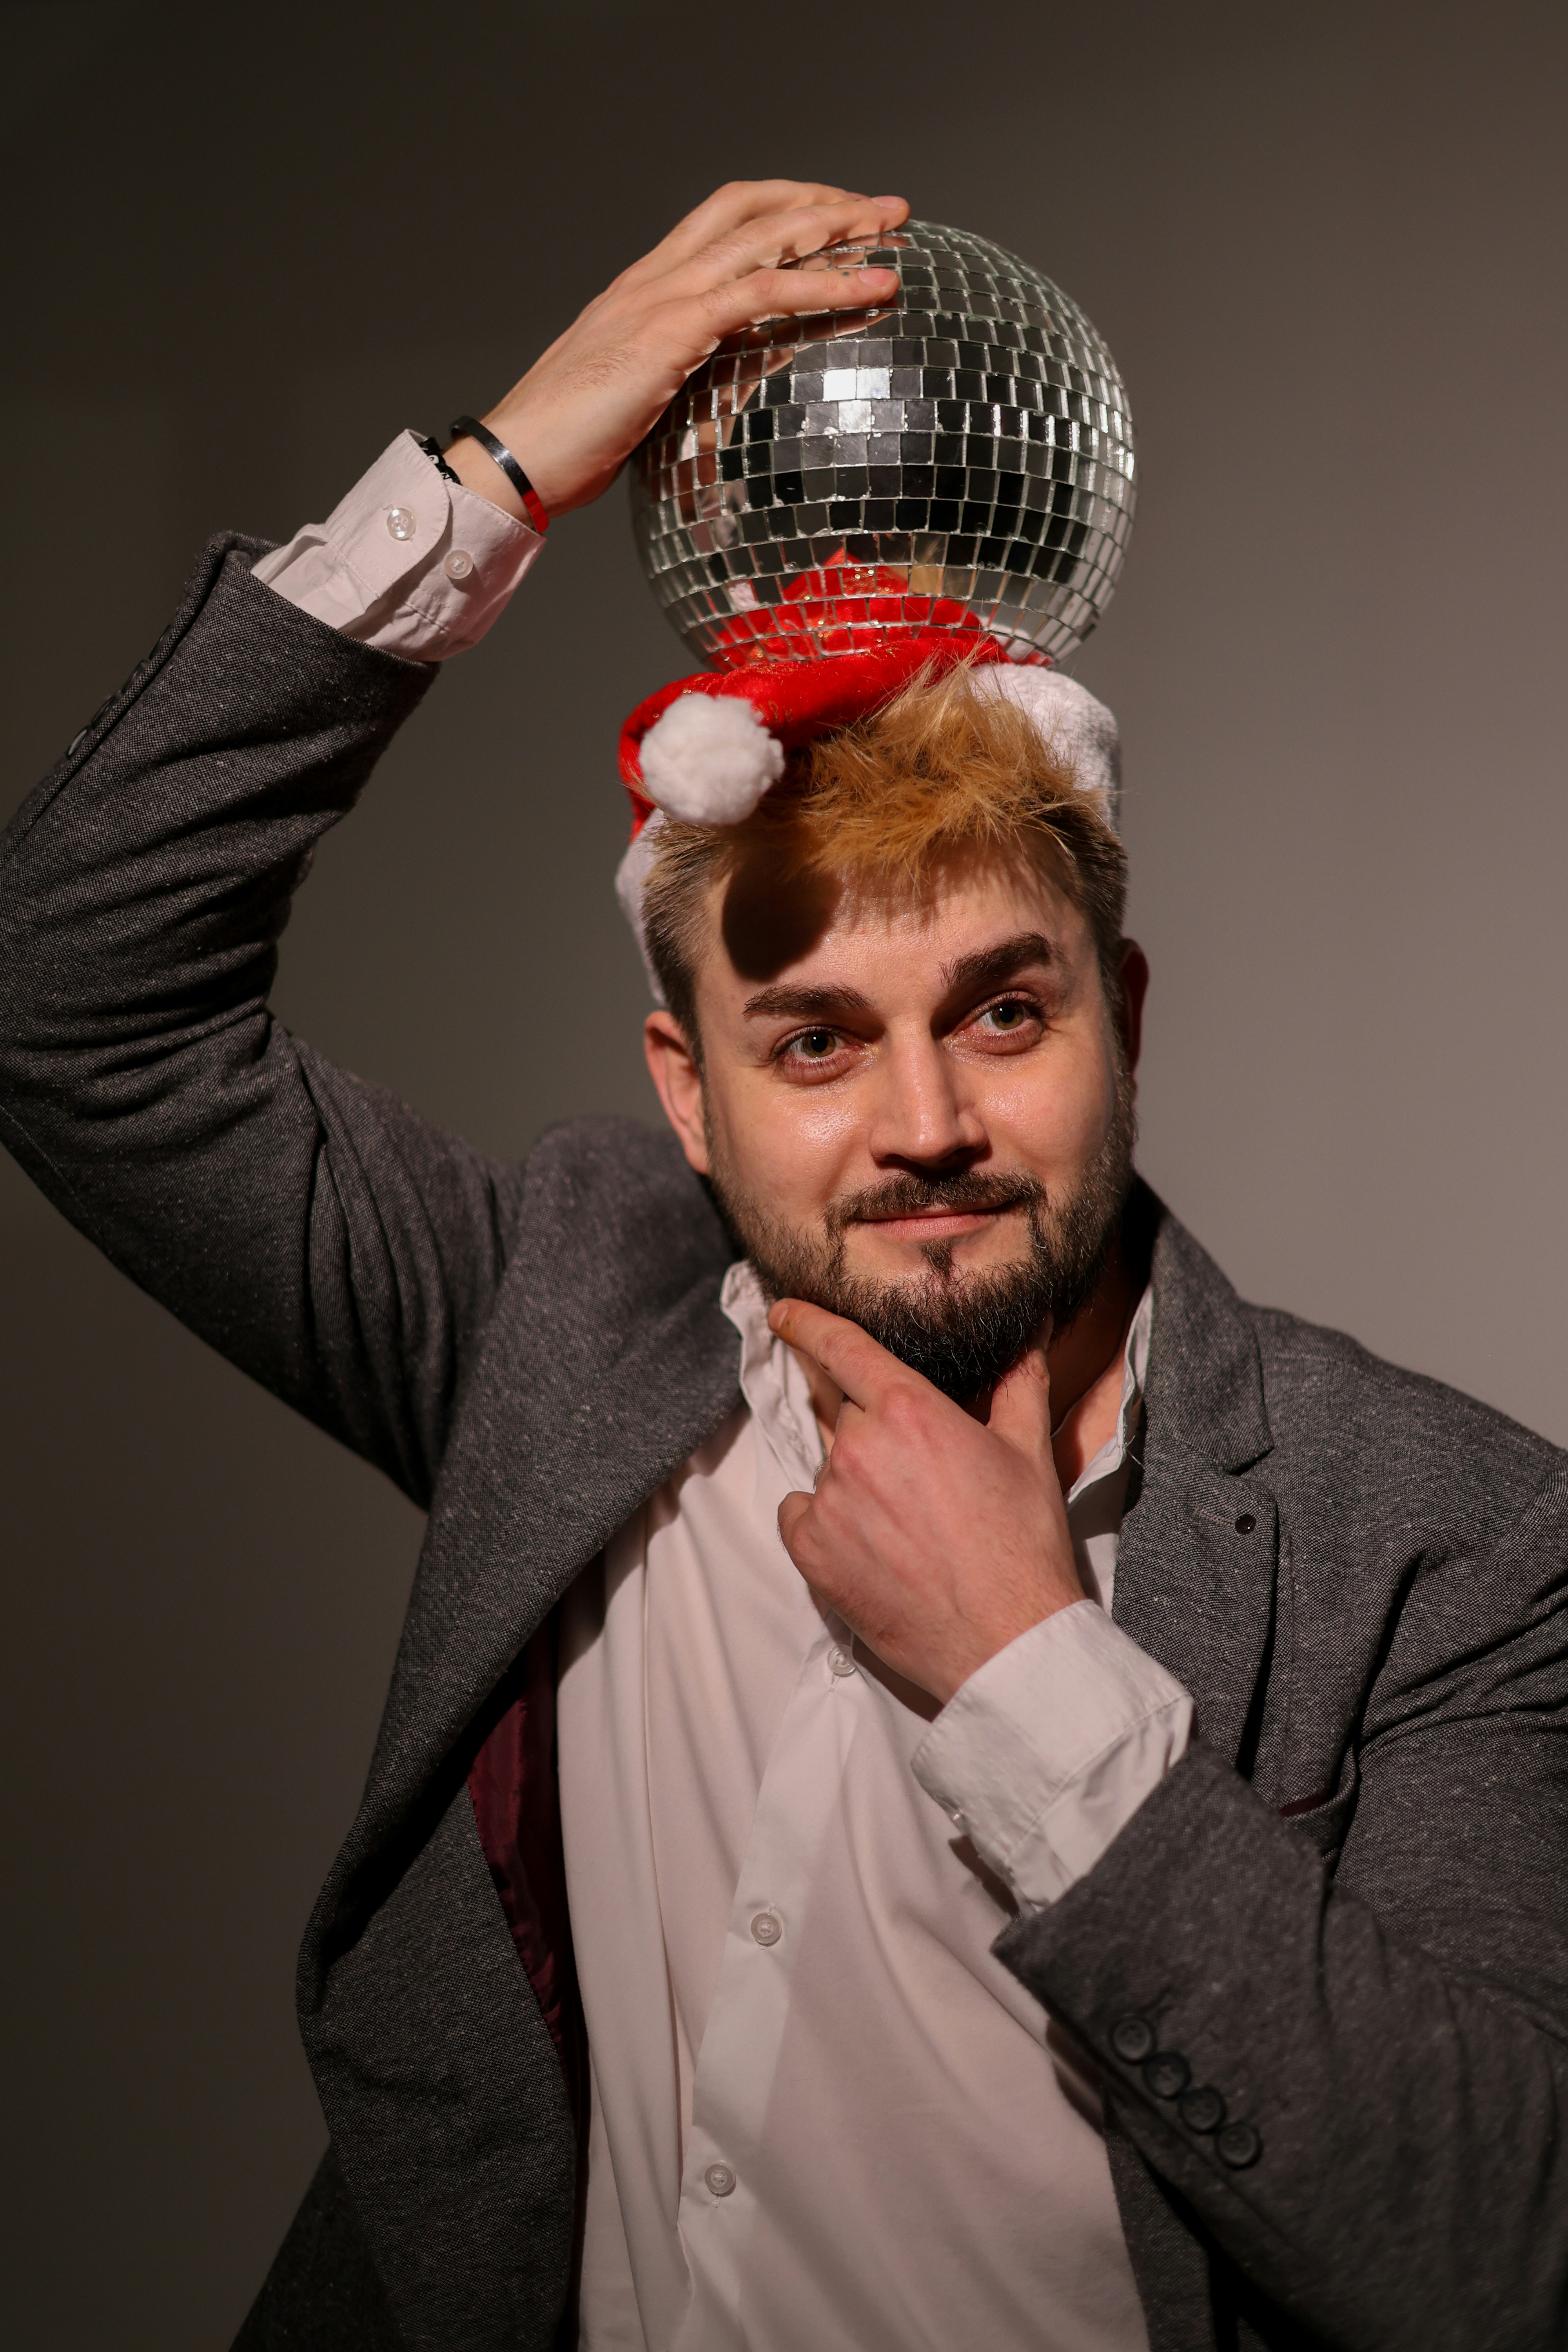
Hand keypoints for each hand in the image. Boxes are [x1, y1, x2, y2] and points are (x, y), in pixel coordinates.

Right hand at [448, 181, 907, 519]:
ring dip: (836, 226)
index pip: (724, 223)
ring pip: (765, 234)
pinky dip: (824, 282)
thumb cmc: (569, 446)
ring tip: (892, 232)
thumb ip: (698, 387)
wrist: (517, 460)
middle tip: (883, 209)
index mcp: (645, 289)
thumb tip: (748, 394)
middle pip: (751, 207)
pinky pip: (763, 291)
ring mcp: (663, 297)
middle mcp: (656, 277)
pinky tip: (870, 287)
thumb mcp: (647, 406)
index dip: (783, 210)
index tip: (833, 221)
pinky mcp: (671, 331)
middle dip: (822, 200)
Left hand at [770, 1299, 1084, 1705]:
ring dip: (857, 1483)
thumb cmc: (1021, 1543)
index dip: (807, 1322)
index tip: (783, 1312)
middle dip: (872, 1431)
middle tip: (915, 1474)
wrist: (1005, 1638)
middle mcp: (857, 1447)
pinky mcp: (810, 1551)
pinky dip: (824, 1522)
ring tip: (908, 1525)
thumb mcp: (1029, 1451)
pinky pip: (800, 1514)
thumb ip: (1020, 1380)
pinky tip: (870, 1545)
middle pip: (844, 1414)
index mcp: (907, 1410)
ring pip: (828, 1468)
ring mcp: (829, 1500)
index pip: (840, 1346)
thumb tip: (1033, 1329)